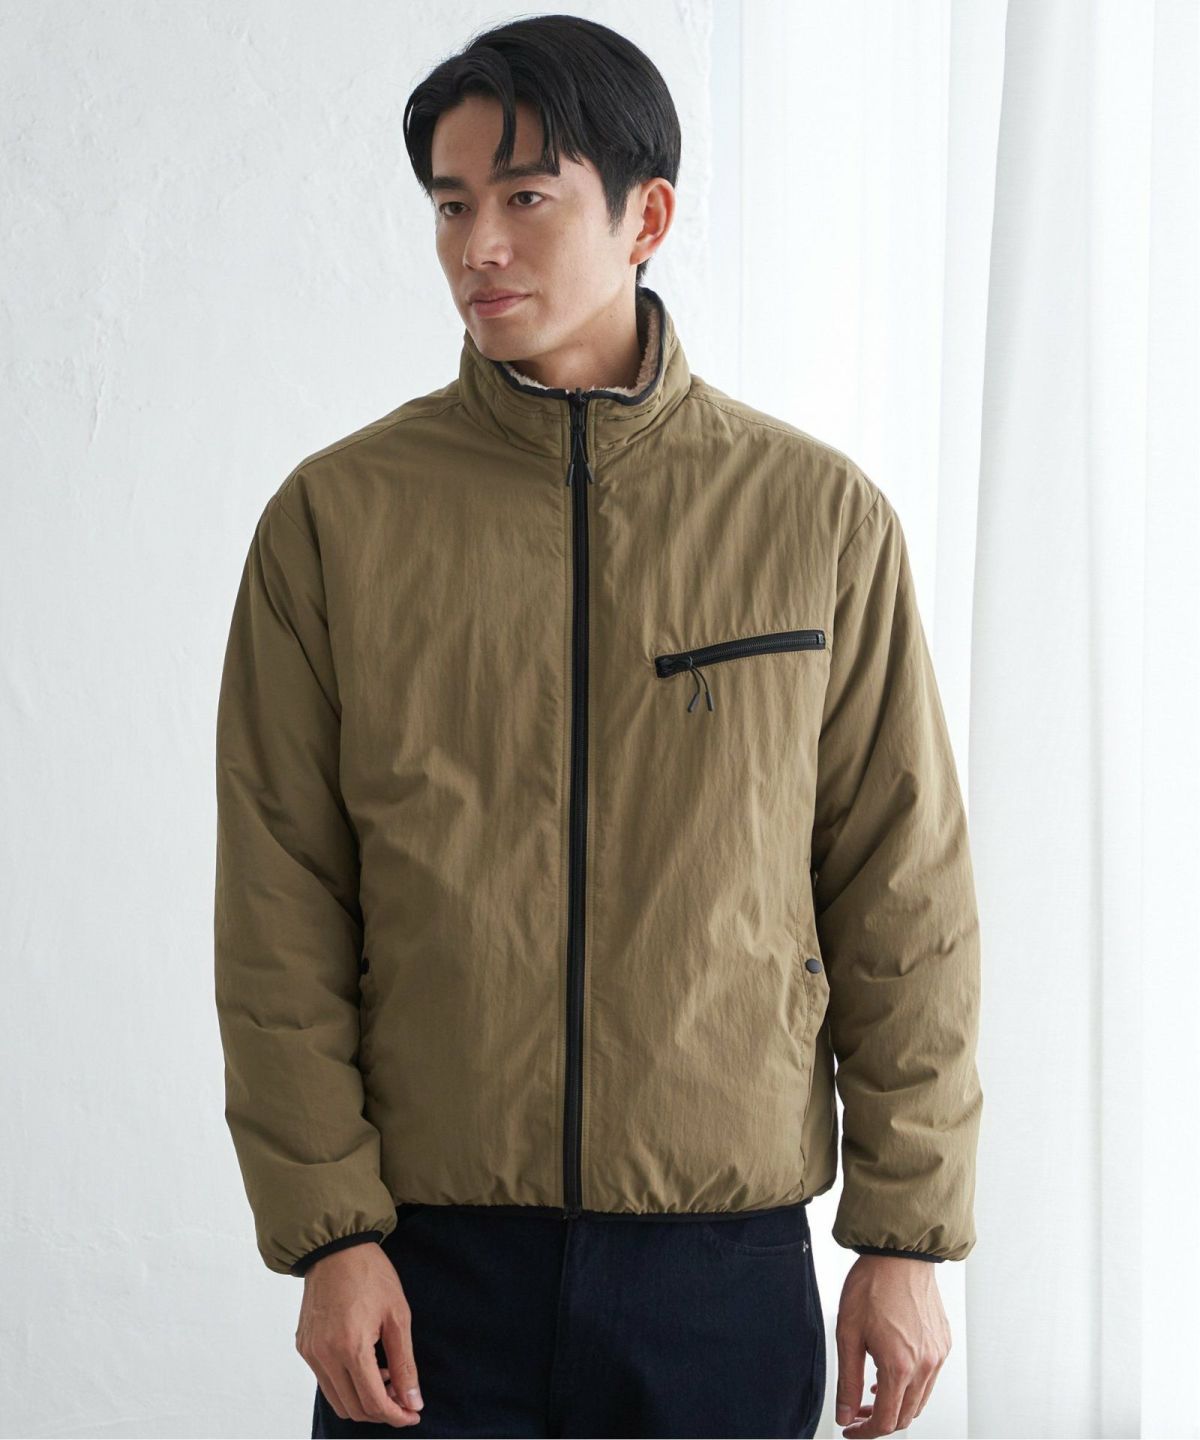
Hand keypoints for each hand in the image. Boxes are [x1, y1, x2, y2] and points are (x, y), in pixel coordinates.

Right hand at [295, 1241, 423, 1426]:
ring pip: (337, 1400)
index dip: (396, 1415)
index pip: (373, 1402)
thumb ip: (404, 1364)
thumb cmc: (371, 1275)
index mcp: (350, 1347)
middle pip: (353, 1408)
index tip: (413, 1414)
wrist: (336, 1247)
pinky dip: (346, 1385)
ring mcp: (310, 1353)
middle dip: (381, 1411)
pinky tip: (366, 1365)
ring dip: (363, 1401)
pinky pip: (325, 1381)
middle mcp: (324, 1355)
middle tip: (402, 1398)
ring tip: (385, 1379)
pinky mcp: (303, 1347)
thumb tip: (413, 1402)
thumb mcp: (398, 1316)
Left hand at [834, 1255, 950, 1435]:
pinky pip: (929, 1379)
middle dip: (879, 1421)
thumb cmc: (873, 1285)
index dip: (865, 1432)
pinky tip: (891, 1371)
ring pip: (919, 1401)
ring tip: (871, 1392)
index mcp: (900, 1366)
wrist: (900, 1254)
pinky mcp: (943, 1343)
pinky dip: (911, 1386)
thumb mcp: (848, 1334)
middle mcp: (925, 1366)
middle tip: (856, 1412)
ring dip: (896, 1405)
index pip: (886, 1421)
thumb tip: (845, 1414)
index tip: (851, 1430)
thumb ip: (847, 1381)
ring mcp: (938, 1355)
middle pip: (905, 1416)